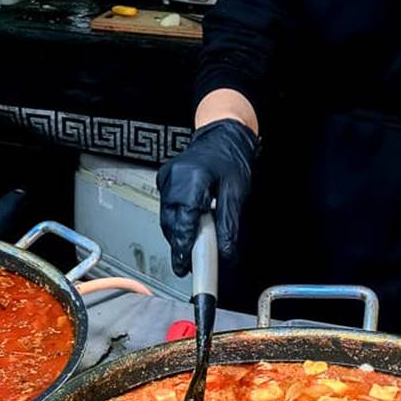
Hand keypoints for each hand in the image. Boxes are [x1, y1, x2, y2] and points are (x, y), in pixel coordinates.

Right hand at [157, 118, 257, 276]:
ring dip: (179, 235)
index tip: (185, 267)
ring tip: (193, 245)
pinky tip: (189, 226)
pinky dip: (177, 222)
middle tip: (191, 263)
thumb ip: (229, 225)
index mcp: (191, 180)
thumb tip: (226, 252)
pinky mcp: (164, 182)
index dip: (184, 249)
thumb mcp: (236, 193)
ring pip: (167, 220)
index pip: (184, 223)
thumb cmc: (230, 157)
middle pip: (172, 225)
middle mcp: (173, 180)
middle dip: (181, 246)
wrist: (221, 133)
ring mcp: (165, 180)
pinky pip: (167, 210)